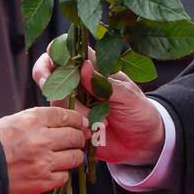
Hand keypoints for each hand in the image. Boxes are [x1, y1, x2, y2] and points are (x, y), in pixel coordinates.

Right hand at [0, 106, 90, 193]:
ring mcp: (43, 162)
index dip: (76, 120)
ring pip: (74, 157)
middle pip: (74, 136)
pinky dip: (61, 174)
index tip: (81, 123)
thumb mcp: (13, 122)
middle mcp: (41, 140)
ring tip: (67, 156)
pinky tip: (53, 171)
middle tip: (77, 140)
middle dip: (78, 138)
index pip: (65, 115)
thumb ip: (38, 120)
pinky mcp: (42, 182)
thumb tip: (63, 120)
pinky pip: (64, 177)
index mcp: (33, 120)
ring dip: (74, 156)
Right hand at [32, 50, 164, 165]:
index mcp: (96, 69)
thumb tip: (83, 65)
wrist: (143, 142)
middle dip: (50, 80)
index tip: (57, 63)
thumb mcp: (129, 96)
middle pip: (51, 72)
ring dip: (75, 111)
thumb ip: (106, 83)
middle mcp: (80, 83)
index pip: (69, 51)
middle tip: (64, 94)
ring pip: (57, 99)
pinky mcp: (72, 122)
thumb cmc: (140, 111)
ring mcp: (74, 103)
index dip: (57, 52)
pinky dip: (74, 127)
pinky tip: (92, 132)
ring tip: (101, 122)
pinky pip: (61, 121)